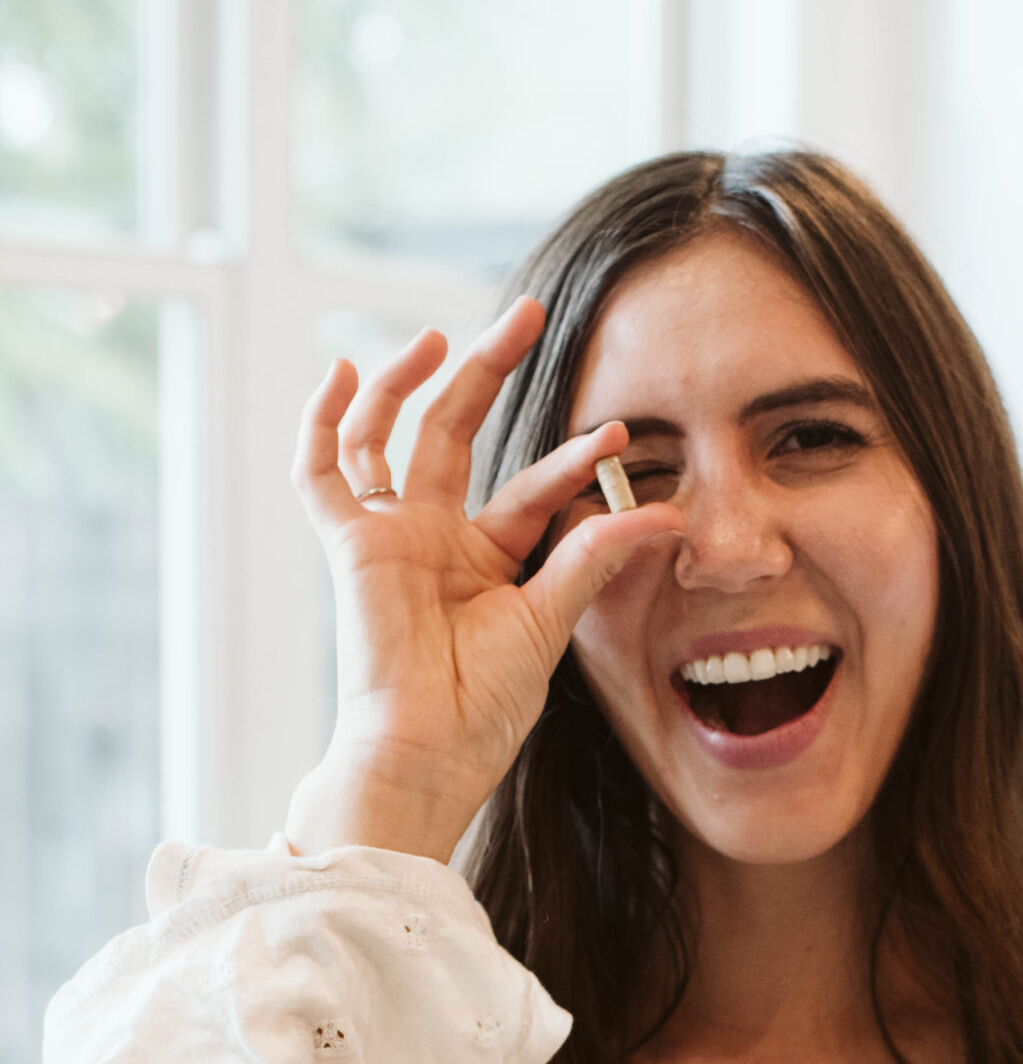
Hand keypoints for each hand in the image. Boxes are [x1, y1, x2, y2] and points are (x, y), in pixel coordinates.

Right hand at [285, 299, 685, 862]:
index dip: (572, 461)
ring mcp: (388, 537)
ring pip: (389, 435)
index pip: (530, 489)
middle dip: (488, 371)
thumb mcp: (551, 621)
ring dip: (410, 380)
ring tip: (443, 333)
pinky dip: (322, 422)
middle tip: (528, 313)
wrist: (429, 750)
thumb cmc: (485, 707)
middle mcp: (434, 539)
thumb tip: (662, 514)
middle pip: (456, 432)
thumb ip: (594, 559)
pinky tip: (339, 371)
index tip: (618, 434)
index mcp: (486, 561)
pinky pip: (320, 472)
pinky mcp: (349, 545)